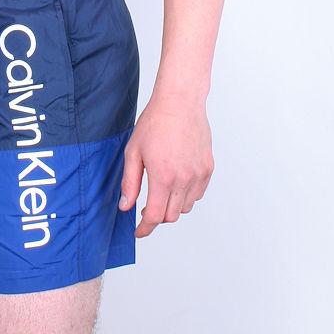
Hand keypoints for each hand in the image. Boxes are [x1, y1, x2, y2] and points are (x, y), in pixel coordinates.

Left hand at [119, 96, 213, 236]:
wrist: (180, 102)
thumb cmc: (155, 122)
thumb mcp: (134, 152)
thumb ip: (130, 182)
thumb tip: (125, 206)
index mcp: (163, 176)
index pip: (155, 216)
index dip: (144, 228)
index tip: (138, 231)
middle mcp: (184, 179)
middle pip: (171, 216)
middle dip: (157, 216)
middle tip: (146, 207)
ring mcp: (199, 174)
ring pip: (185, 207)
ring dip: (172, 206)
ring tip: (161, 190)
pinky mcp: (208, 168)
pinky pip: (197, 194)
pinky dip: (186, 195)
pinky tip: (176, 182)